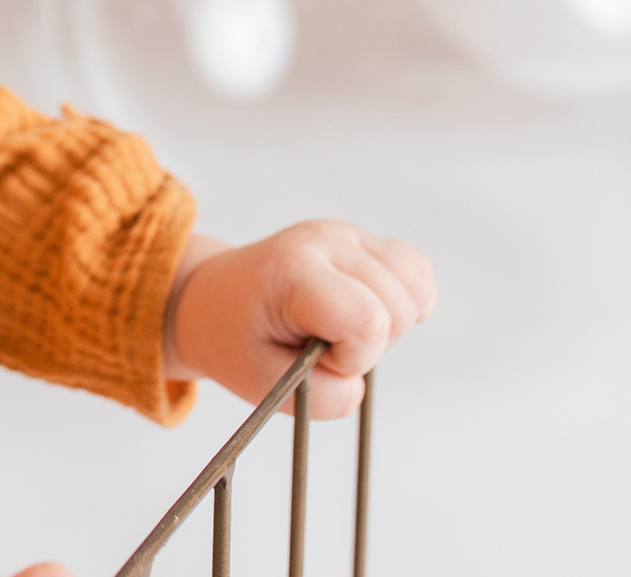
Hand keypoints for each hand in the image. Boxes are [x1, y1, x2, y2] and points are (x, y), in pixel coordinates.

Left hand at [162, 221, 434, 418]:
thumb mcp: (265, 385)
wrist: (214, 300)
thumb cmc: (236, 338)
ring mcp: (347, 234)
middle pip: (398, 308)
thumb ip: (326, 397)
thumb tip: (363, 380)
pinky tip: (366, 308)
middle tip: (320, 343)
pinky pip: (415, 272)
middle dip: (368, 344)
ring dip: (387, 323)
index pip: (367, 320)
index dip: (353, 357)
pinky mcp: (363, 238)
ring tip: (337, 325)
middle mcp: (325, 240)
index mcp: (293, 271)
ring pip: (414, 290)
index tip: (316, 357)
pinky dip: (404, 300)